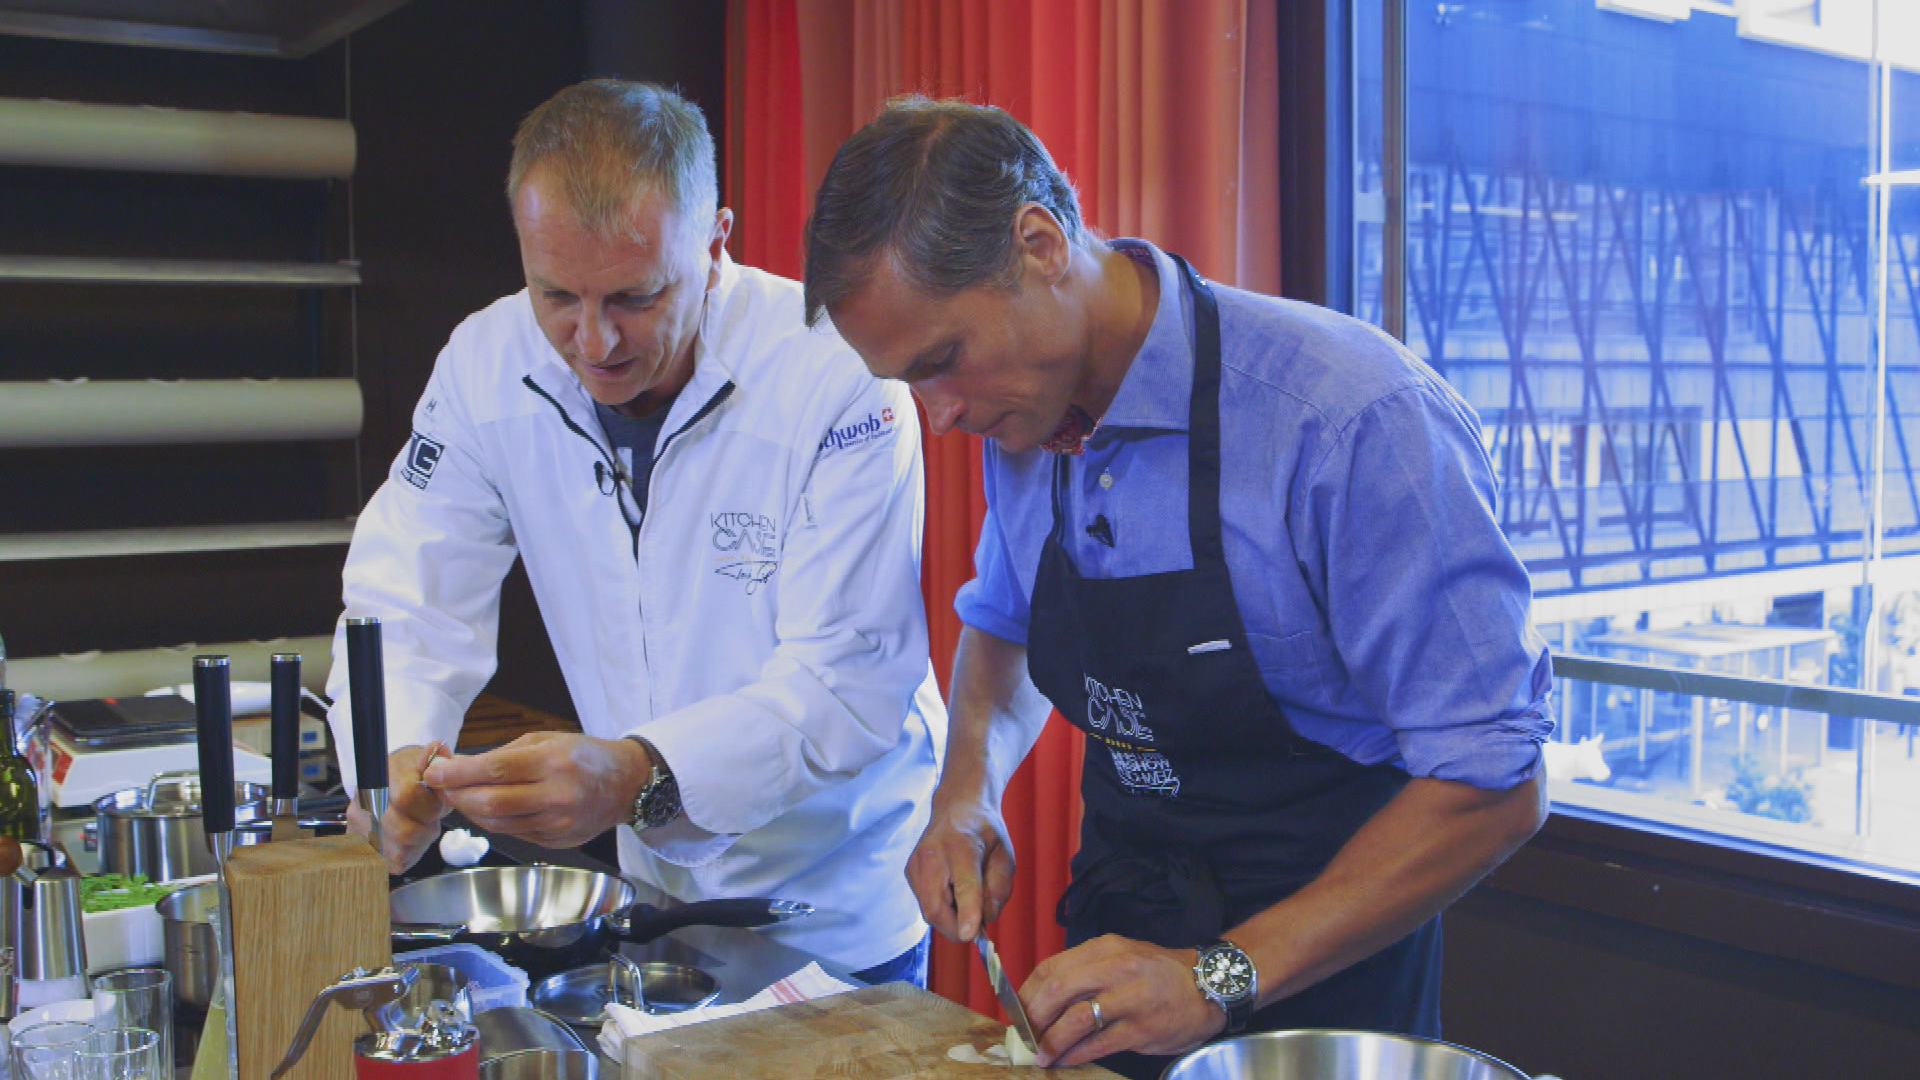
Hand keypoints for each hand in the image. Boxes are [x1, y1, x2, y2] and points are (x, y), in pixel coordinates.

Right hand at [345, 742, 451, 873]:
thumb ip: (438, 758)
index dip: (430, 807)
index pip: (408, 797)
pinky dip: (407, 855)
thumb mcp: (431, 761)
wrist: (389, 782)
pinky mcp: (360, 845)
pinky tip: (409, 840)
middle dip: (427, 829)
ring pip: (398, 851)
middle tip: (430, 820)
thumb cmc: (414, 774)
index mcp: (384, 774)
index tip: (436, 805)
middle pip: (404, 831)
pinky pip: (392, 863)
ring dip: (418, 844)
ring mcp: (359, 824)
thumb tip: (439, 747)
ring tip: (419, 828)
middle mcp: (364, 800)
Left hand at [422, 731, 650, 847]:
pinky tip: (489, 808)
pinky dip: (493, 821)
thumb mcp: (545, 740)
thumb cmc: (583, 756)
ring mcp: (557, 823)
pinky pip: (512, 833)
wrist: (625, 785)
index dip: (457, 773)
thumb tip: (456, 766)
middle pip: (490, 803)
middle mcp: (556, 796)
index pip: (494, 770)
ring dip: (470, 811)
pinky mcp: (555, 841)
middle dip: (456, 796)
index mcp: (554, 761)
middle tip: (441, 786)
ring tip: (460, 796)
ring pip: (496, 824)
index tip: (434, 771)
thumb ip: (502, 754)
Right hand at [905, 794, 1014, 941]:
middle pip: (937, 908)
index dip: (968, 913)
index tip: (972, 936)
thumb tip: (983, 922)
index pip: (964, 885)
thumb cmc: (984, 833)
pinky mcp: (910, 873)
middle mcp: (932, 855)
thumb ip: (999, 890)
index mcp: (962, 845)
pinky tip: (953, 889)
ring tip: (966, 895)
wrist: (957, 807)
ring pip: (930, 912)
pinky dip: (942, 908)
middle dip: (957, 928)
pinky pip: (926, 904)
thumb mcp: (1005, 857)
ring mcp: (916, 864)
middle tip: (978, 927)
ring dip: (951, 918)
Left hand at [1021, 935, 1224, 1068]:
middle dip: (1032, 1018)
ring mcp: (1131, 999)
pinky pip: (1099, 1044)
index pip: (1051, 967)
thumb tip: (1042, 998)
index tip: (1015, 1011)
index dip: (1026, 993)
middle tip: (1022, 1035)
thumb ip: (1085, 971)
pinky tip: (1064, 1060)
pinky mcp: (1143, 1029)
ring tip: (1040, 1053)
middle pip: (1058, 991)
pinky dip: (1075, 1054)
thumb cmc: (1156, 974)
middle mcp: (1117, 968)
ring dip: (1051, 1040)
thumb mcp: (1121, 957)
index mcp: (1105, 948)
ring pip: (1076, 1019)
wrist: (1206, 986)